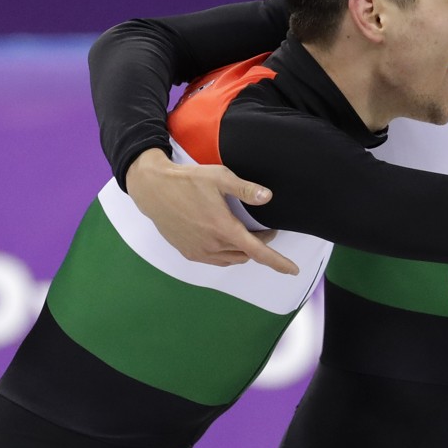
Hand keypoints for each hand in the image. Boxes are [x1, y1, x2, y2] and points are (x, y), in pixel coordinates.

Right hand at [125, 148, 298, 274]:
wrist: (153, 190)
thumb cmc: (187, 181)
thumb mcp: (220, 178)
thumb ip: (245, 189)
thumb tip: (268, 197)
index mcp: (223, 228)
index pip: (258, 252)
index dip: (278, 262)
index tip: (293, 270)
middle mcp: (212, 245)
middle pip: (246, 253)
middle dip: (260, 244)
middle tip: (262, 228)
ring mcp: (199, 251)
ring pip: (232, 259)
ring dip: (243, 250)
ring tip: (245, 232)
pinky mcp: (188, 253)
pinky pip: (216, 260)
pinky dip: (227, 253)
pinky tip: (225, 239)